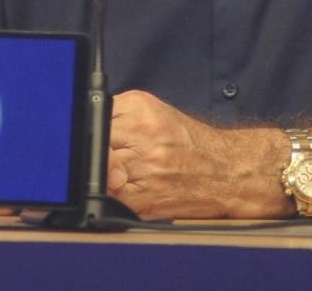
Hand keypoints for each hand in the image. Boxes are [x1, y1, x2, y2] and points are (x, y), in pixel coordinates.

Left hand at [106, 90, 286, 218]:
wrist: (226, 170)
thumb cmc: (189, 142)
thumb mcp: (154, 111)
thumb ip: (119, 113)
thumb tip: (85, 126)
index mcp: (143, 110)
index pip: (95, 118)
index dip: (89, 132)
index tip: (88, 139)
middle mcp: (145, 137)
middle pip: (95, 148)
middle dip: (94, 156)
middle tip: (105, 160)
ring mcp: (146, 170)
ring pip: (99, 177)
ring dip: (101, 179)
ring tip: (116, 175)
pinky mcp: (146, 201)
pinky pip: (112, 201)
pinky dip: (112, 198)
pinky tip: (125, 191)